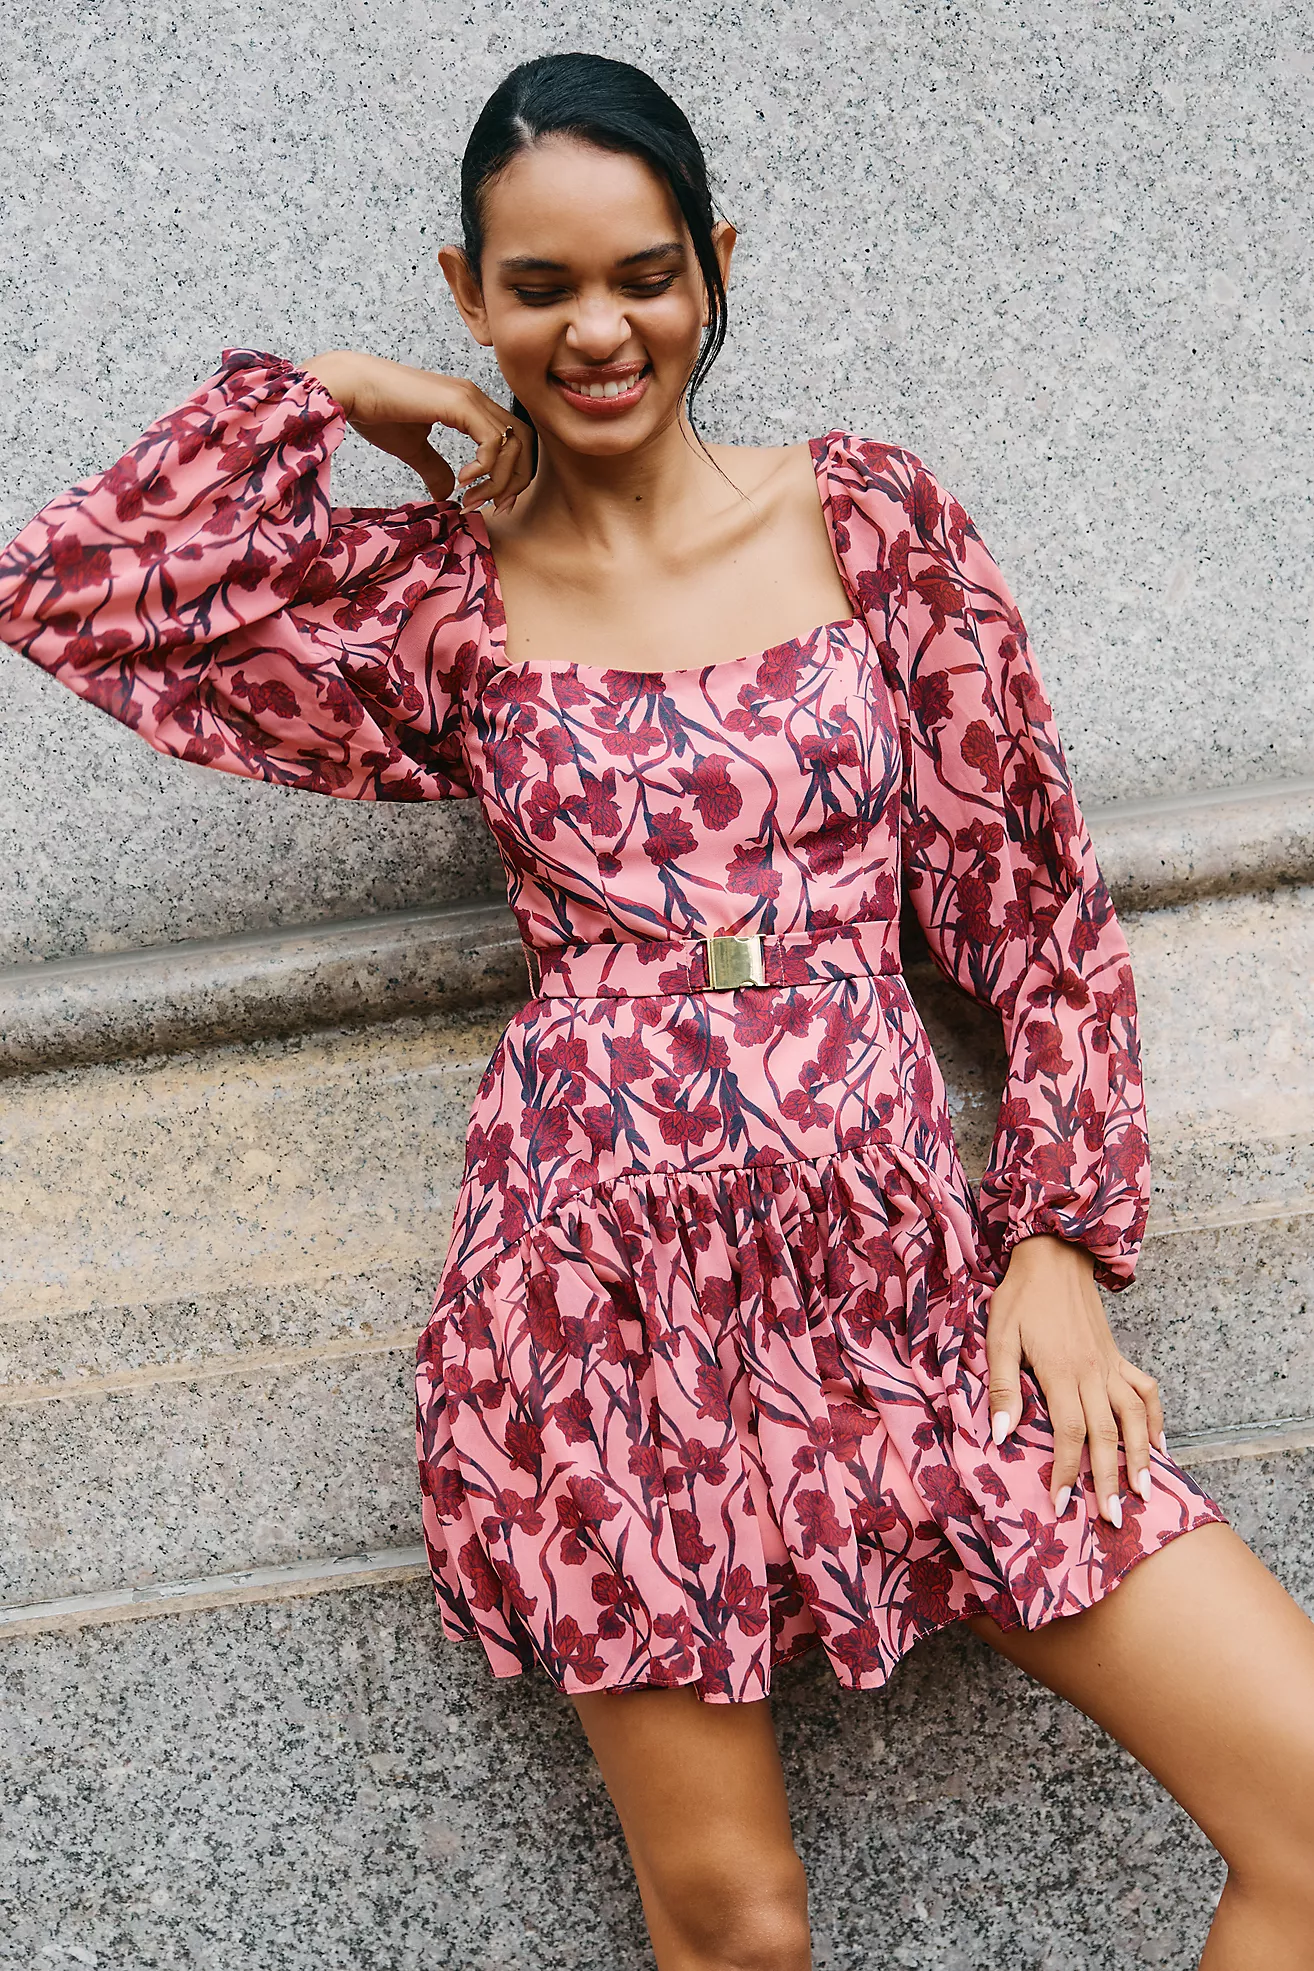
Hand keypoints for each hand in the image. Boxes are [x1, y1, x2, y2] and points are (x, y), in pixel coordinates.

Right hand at [301, 350, 533, 512]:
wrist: (350, 387)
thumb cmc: (375, 411)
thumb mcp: (412, 448)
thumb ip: (434, 468)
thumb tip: (447, 492)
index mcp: (469, 406)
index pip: (512, 441)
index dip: (512, 476)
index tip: (492, 504)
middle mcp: (475, 398)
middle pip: (524, 442)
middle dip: (516, 481)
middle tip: (495, 508)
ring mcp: (470, 398)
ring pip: (513, 444)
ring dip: (500, 481)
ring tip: (473, 499)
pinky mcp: (460, 403)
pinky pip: (493, 441)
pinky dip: (486, 467)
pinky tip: (464, 480)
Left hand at [986, 1233, 1165, 1524]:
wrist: (1053, 1256)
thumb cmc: (1020, 1298)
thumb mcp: (999, 1338)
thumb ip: (1002, 1387)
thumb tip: (999, 1435)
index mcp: (1061, 1371)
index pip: (1070, 1433)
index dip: (1068, 1471)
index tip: (1063, 1504)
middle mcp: (1093, 1372)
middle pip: (1107, 1435)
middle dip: (1109, 1480)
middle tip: (1114, 1520)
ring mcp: (1111, 1365)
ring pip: (1135, 1418)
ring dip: (1142, 1457)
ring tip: (1145, 1493)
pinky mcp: (1119, 1357)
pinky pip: (1146, 1392)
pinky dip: (1156, 1420)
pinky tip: (1160, 1446)